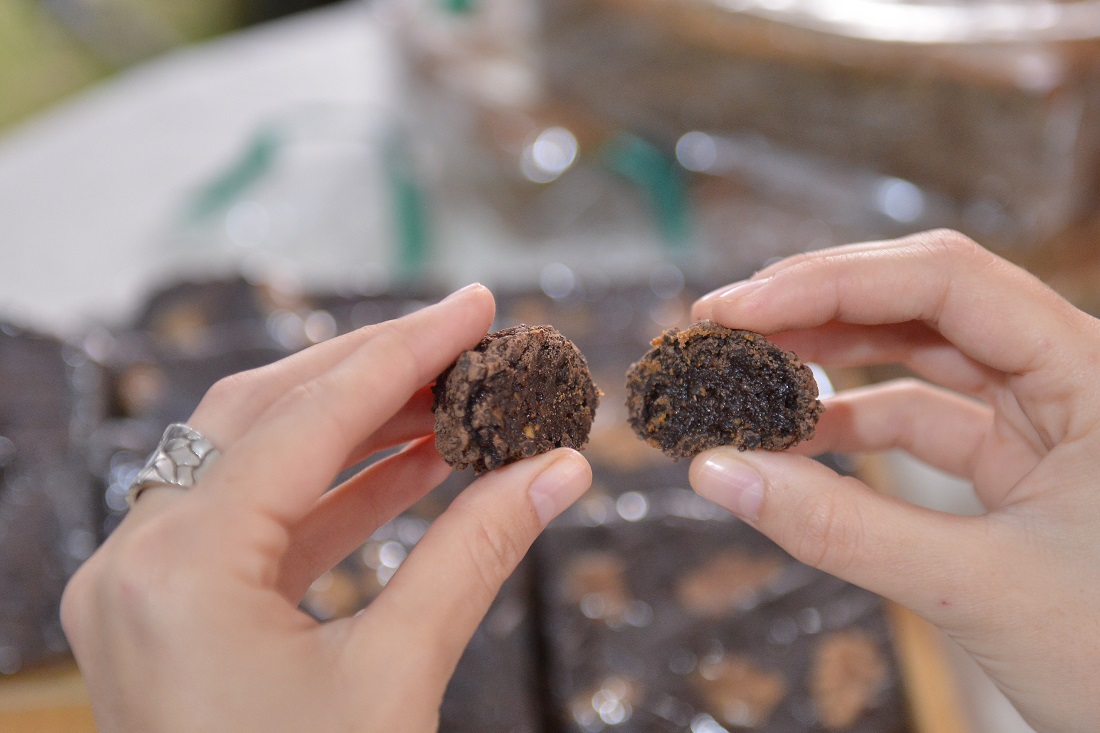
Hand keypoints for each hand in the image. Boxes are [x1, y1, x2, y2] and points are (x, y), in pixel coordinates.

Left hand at [60, 284, 591, 732]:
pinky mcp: (167, 618)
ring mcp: (142, 591)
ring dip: (357, 428)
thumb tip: (561, 470)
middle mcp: (137, 563)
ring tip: (452, 399)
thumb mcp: (398, 679)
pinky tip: (411, 467)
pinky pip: (254, 526)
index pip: (307, 419)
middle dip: (373, 370)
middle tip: (464, 339)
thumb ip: (476, 555)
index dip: (404, 352)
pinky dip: (333, 491)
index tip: (475, 307)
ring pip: (252, 463)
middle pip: (261, 414)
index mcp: (178, 571)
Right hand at [690, 230, 1099, 732]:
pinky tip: (798, 437)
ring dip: (832, 360)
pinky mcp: (1021, 468)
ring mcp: (1046, 421)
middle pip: (928, 303)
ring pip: (924, 357)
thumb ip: (844, 528)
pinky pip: (926, 422)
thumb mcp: (979, 586)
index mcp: (1093, 373)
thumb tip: (719, 472)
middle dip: (821, 307)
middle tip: (726, 325)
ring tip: (750, 373)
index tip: (739, 310)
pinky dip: (856, 425)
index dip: (831, 282)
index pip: (946, 282)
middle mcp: (1072, 377)